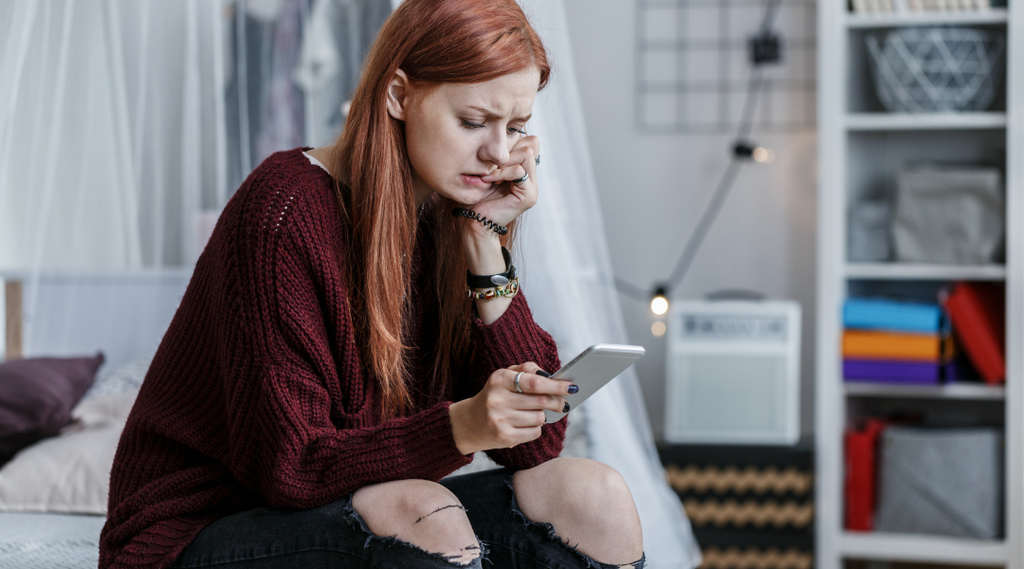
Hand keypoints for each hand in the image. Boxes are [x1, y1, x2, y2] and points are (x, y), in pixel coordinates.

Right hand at [449, 362, 573, 454]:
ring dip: (542, 416)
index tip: (572, 386)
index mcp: (499, 379)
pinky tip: (525, 424)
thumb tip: (550, 376)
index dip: (556, 385)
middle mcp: (497, 399)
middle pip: (541, 401)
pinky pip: (534, 432)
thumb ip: (526, 370)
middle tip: (564, 403)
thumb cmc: (494, 395)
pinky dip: (535, 428)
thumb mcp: (504, 376)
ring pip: (539, 418)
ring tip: (532, 413)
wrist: (469, 423)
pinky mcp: (504, 437)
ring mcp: (500, 420)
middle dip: (557, 402)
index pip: (535, 382)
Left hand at [464, 135, 539, 229]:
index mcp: (524, 169)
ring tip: (489, 174)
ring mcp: (532, 187)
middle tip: (490, 166)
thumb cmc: (475, 195)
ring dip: (503, 161)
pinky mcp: (528, 195)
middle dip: (507, 150)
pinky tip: (490, 180)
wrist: (473, 221)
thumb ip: (499, 153)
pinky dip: (502, 172)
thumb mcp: (488, 167)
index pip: (529, 140)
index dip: (510, 142)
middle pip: (531, 143)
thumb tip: (504, 131)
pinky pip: (518, 170)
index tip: (491, 157)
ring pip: (526, 152)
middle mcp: (531, 177)